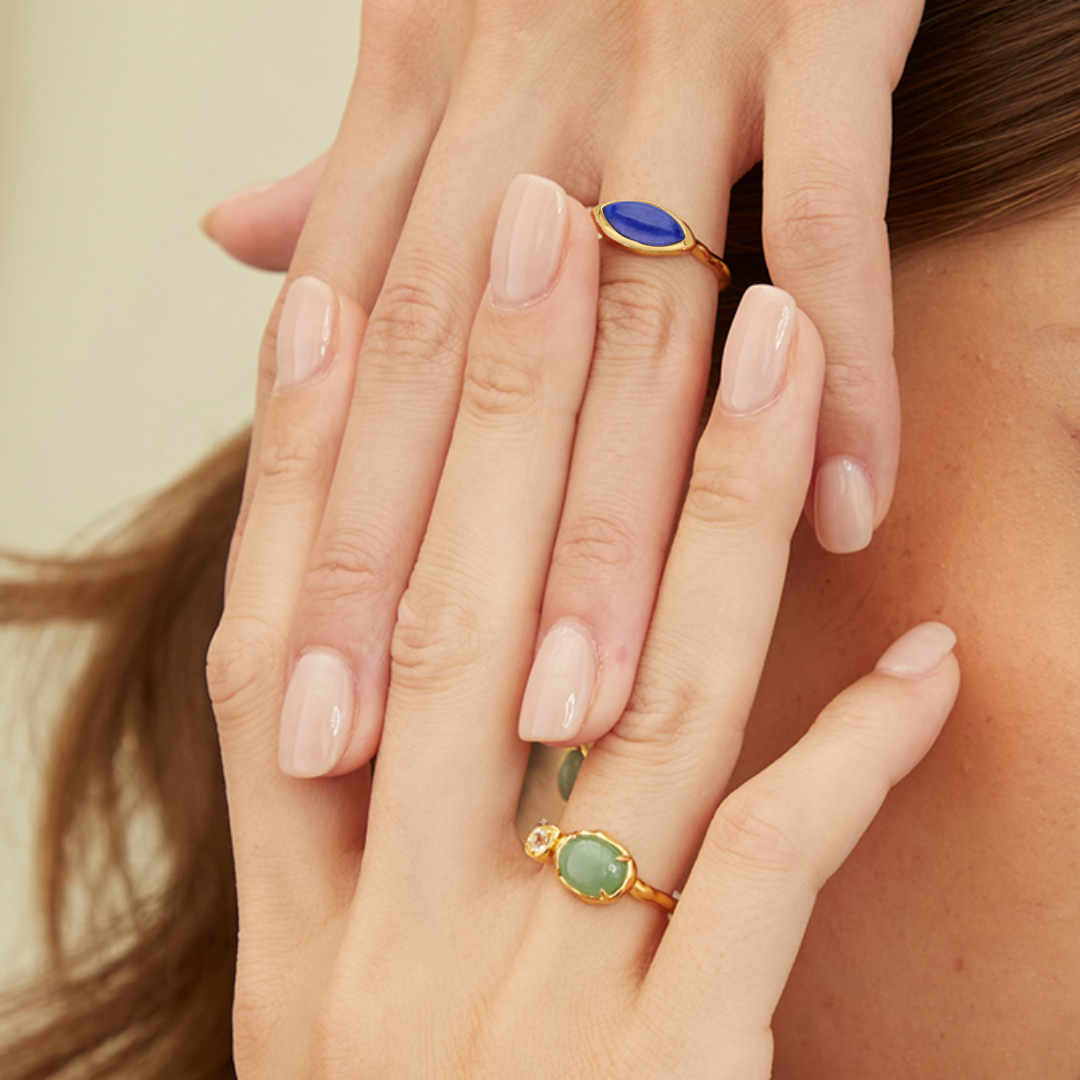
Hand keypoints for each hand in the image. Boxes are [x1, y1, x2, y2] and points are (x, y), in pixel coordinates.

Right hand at [208, 177, 958, 1076]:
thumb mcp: (346, 1004)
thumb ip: (369, 842)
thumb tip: (401, 649)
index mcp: (296, 924)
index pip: (285, 640)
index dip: (302, 467)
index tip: (346, 307)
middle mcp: (388, 945)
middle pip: (455, 616)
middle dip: (513, 408)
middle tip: (564, 233)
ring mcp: (526, 1012)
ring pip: (628, 697)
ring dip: (715, 510)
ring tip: (775, 352)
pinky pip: (766, 877)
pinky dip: (850, 761)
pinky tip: (928, 657)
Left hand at [209, 0, 924, 771]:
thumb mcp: (423, 38)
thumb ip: (343, 167)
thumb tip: (237, 249)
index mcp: (413, 119)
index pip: (349, 377)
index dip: (320, 548)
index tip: (302, 708)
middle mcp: (511, 109)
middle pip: (459, 395)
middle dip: (431, 588)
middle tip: (408, 763)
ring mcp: (661, 66)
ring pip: (624, 342)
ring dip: (613, 539)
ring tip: (596, 713)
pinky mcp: (809, 20)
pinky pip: (828, 221)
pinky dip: (848, 367)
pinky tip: (848, 517)